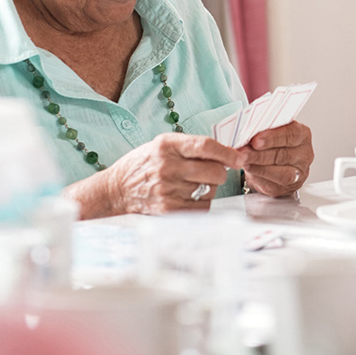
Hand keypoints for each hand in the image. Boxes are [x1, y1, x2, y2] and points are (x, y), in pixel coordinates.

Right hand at [100, 133, 242, 214]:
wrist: (116, 189)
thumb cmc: (145, 164)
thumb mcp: (163, 145)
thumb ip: (191, 146)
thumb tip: (227, 152)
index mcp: (167, 145)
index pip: (206, 146)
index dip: (227, 153)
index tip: (239, 158)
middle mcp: (167, 167)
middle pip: (214, 171)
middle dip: (220, 172)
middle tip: (212, 172)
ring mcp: (167, 190)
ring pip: (210, 189)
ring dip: (208, 187)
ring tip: (192, 184)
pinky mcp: (168, 209)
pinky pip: (202, 206)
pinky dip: (201, 202)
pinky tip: (187, 196)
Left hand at [237, 121, 313, 197]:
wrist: (270, 161)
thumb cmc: (272, 142)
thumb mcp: (270, 130)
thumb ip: (263, 130)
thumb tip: (248, 133)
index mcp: (303, 135)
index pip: (292, 134)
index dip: (273, 137)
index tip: (256, 140)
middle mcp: (304, 155)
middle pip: (284, 155)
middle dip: (260, 154)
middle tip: (244, 152)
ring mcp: (299, 173)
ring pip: (281, 174)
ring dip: (259, 167)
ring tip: (244, 161)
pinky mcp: (288, 188)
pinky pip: (274, 185)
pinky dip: (258, 178)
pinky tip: (249, 171)